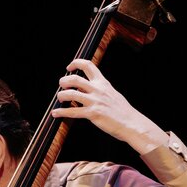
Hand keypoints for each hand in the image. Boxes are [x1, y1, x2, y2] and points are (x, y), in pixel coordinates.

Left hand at [53, 58, 167, 154]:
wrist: (131, 123)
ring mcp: (95, 101)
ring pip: (71, 94)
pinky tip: (55, 113)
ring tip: (59, 98)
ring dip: (61, 95)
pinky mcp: (92, 114)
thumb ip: (99, 90)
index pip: (88, 65)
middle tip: (61, 85)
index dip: (76, 63)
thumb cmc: (123, 111)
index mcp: (103, 83)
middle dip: (64, 81)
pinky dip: (61, 112)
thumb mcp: (112, 94)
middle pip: (75, 79)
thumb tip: (85, 89)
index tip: (69, 67)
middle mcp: (98, 90)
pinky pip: (72, 112)